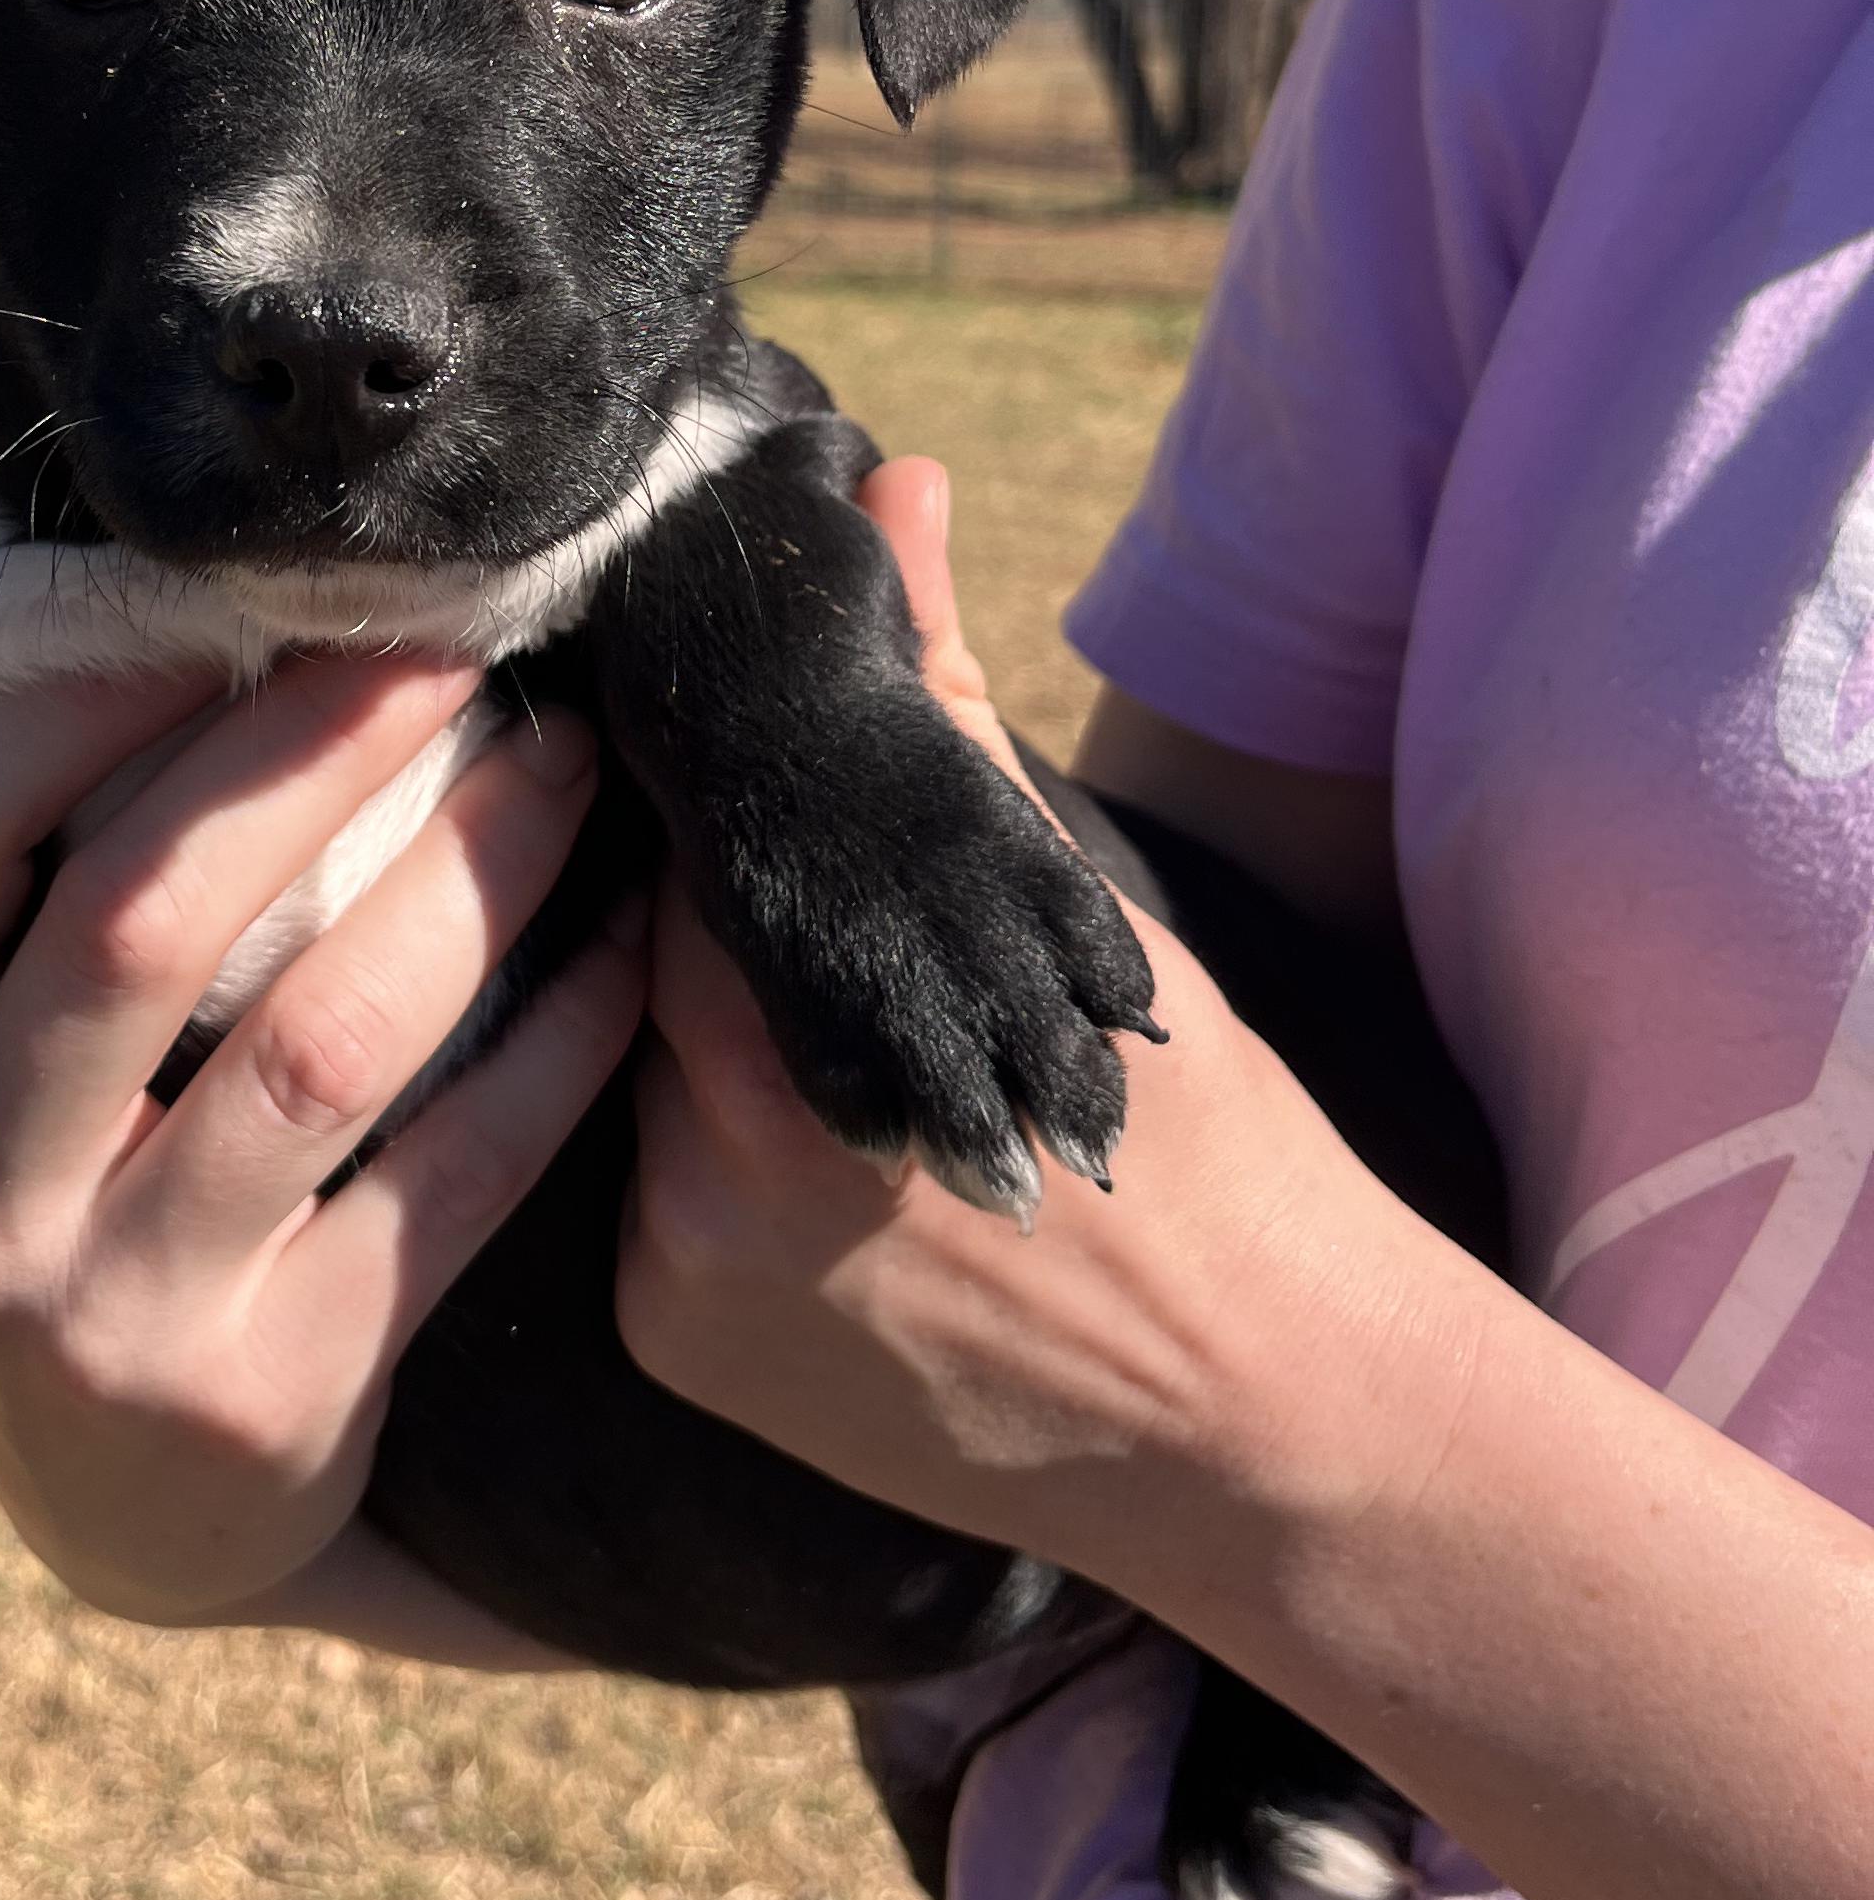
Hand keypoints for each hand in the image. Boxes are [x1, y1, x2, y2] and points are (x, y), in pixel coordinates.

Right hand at [0, 652, 645, 1625]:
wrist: (138, 1525)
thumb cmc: (85, 1195)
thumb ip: (48, 871)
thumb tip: (206, 590)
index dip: (72, 694)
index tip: (230, 593)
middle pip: (133, 918)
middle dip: (307, 750)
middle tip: (452, 637)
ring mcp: (112, 1309)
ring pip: (315, 1048)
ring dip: (468, 878)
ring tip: (570, 762)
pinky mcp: (270, 1394)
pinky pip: (449, 1181)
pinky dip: (556, 1045)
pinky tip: (630, 945)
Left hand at [616, 459, 1474, 1608]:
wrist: (1267, 1420)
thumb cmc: (1197, 1134)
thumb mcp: (1080, 902)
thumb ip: (948, 702)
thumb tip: (894, 479)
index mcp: (805, 1005)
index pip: (675, 839)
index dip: (708, 799)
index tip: (743, 785)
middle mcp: (711, 1142)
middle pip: (637, 961)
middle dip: (701, 927)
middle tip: (794, 926)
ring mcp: (683, 1260)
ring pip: (631, 1081)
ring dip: (698, 1050)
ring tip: (820, 1053)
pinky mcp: (676, 1347)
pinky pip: (638, 1211)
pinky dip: (699, 1180)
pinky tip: (810, 1185)